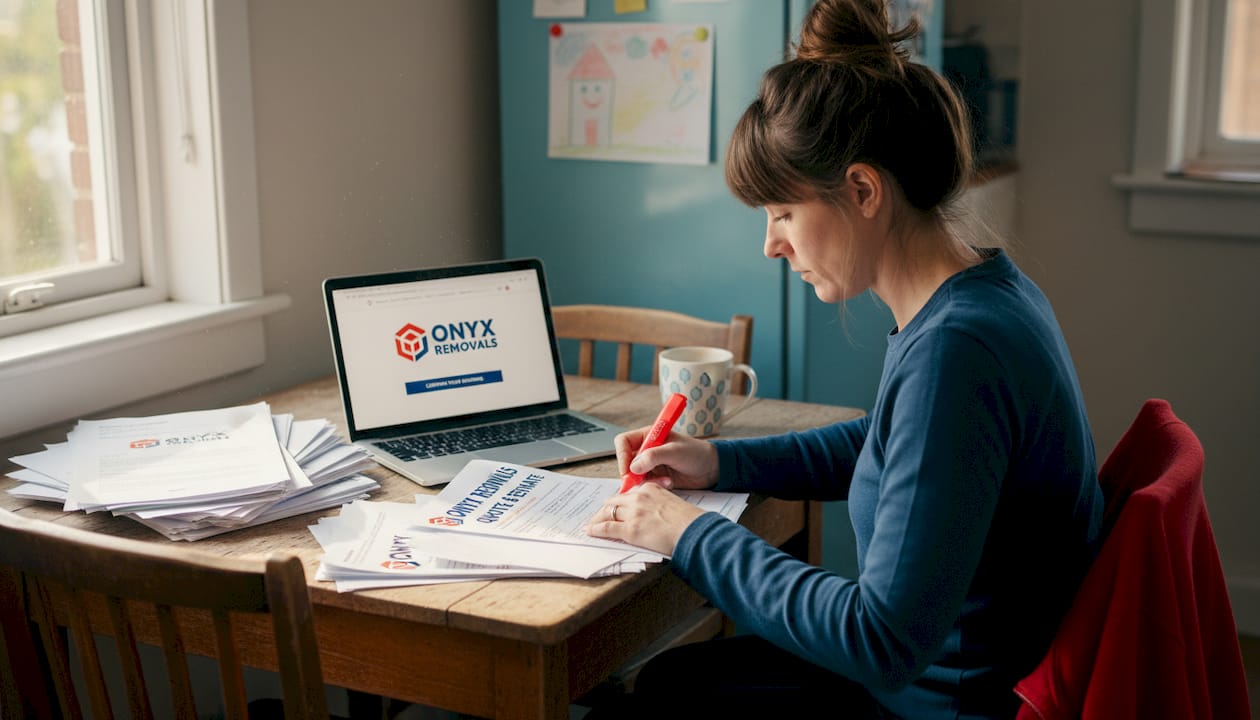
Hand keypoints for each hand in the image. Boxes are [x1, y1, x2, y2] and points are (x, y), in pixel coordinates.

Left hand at [585, 482, 705, 555]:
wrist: (694, 531)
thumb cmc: (689, 522)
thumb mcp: (673, 504)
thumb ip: (659, 504)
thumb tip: (652, 515)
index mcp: (651, 489)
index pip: (628, 494)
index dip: (619, 502)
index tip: (615, 507)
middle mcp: (640, 497)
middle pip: (614, 501)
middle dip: (606, 510)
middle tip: (599, 516)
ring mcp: (634, 512)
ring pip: (608, 513)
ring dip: (598, 519)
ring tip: (591, 525)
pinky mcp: (631, 528)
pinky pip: (607, 527)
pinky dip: (595, 529)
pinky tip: (589, 531)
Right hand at [615, 427, 718, 490]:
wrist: (712, 468)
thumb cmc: (696, 453)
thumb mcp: (675, 451)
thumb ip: (653, 456)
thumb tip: (633, 466)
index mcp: (648, 435)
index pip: (623, 442)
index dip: (622, 456)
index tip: (628, 470)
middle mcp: (646, 449)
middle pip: (626, 461)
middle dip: (633, 473)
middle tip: (640, 482)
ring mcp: (650, 464)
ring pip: (634, 475)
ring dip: (646, 481)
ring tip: (664, 481)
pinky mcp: (656, 477)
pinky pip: (645, 484)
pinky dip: (654, 486)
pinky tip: (669, 483)